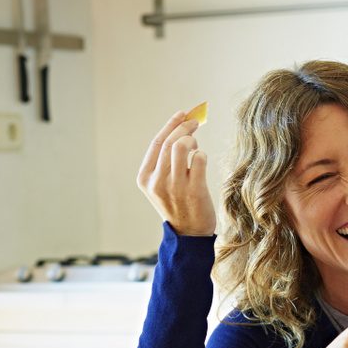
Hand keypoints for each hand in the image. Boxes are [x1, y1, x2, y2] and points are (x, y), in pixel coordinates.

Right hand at [136, 111, 215, 235]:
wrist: (189, 234)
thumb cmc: (179, 204)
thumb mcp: (163, 184)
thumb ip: (167, 161)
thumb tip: (183, 130)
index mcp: (145, 178)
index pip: (156, 143)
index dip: (170, 125)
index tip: (182, 114)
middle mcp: (157, 181)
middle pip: (170, 142)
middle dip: (185, 127)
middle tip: (196, 122)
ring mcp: (175, 186)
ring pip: (182, 147)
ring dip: (192, 140)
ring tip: (197, 147)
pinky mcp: (194, 190)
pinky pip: (200, 159)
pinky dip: (203, 155)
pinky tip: (202, 160)